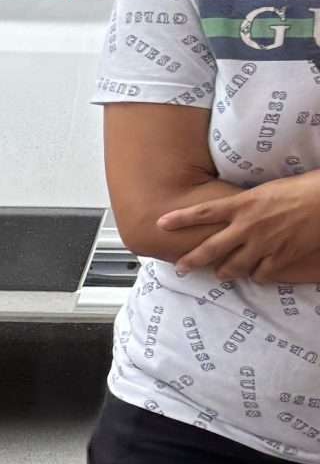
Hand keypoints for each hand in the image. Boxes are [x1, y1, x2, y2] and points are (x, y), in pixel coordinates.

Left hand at [169, 174, 319, 281]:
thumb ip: (246, 203)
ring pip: (232, 267)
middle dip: (192, 261)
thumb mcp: (266, 190)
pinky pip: (261, 275)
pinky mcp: (280, 256)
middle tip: (181, 267)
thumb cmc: (302, 188)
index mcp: (244, 203)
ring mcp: (263, 244)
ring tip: (221, 274)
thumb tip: (233, 210)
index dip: (180, 218)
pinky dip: (257, 276)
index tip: (160, 223)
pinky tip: (256, 274)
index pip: (204, 212)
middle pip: (210, 249)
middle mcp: (248, 226)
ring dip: (224, 272)